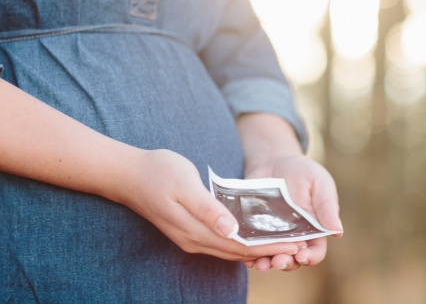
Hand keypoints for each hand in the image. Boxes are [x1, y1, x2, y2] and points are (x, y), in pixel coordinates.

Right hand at [119, 149, 301, 261]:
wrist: (128, 175)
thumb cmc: (158, 172)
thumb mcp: (184, 184)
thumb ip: (208, 208)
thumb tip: (231, 230)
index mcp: (196, 230)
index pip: (240, 245)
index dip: (268, 246)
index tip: (294, 244)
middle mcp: (194, 240)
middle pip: (238, 252)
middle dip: (268, 251)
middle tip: (297, 247)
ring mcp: (190, 238)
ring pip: (230, 250)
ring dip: (255, 249)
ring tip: (281, 244)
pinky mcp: (188, 232)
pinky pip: (220, 243)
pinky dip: (240, 243)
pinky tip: (252, 236)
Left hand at [242, 155, 342, 271]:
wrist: (273, 160)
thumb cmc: (302, 170)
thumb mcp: (319, 182)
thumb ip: (327, 205)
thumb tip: (338, 231)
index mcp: (314, 229)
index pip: (316, 251)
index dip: (310, 257)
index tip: (302, 256)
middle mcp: (293, 237)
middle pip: (292, 259)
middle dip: (285, 263)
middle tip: (277, 262)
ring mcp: (272, 234)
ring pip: (271, 256)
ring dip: (266, 263)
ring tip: (260, 264)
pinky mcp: (254, 229)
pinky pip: (251, 245)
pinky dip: (248, 253)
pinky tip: (245, 255)